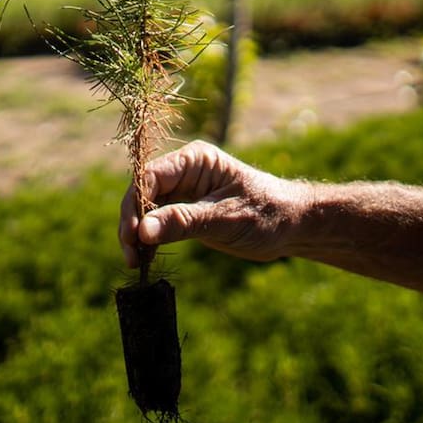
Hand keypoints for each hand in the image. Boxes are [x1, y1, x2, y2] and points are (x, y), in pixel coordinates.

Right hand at [118, 140, 308, 267]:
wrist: (291, 226)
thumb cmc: (267, 213)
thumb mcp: (225, 218)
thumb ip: (184, 222)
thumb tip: (143, 231)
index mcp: (195, 160)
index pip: (151, 176)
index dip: (136, 205)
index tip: (133, 235)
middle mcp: (184, 171)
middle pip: (142, 193)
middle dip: (133, 223)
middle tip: (131, 255)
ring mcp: (183, 192)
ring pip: (146, 211)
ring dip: (137, 235)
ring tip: (136, 262)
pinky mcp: (185, 212)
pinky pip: (158, 224)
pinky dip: (149, 241)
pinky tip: (145, 259)